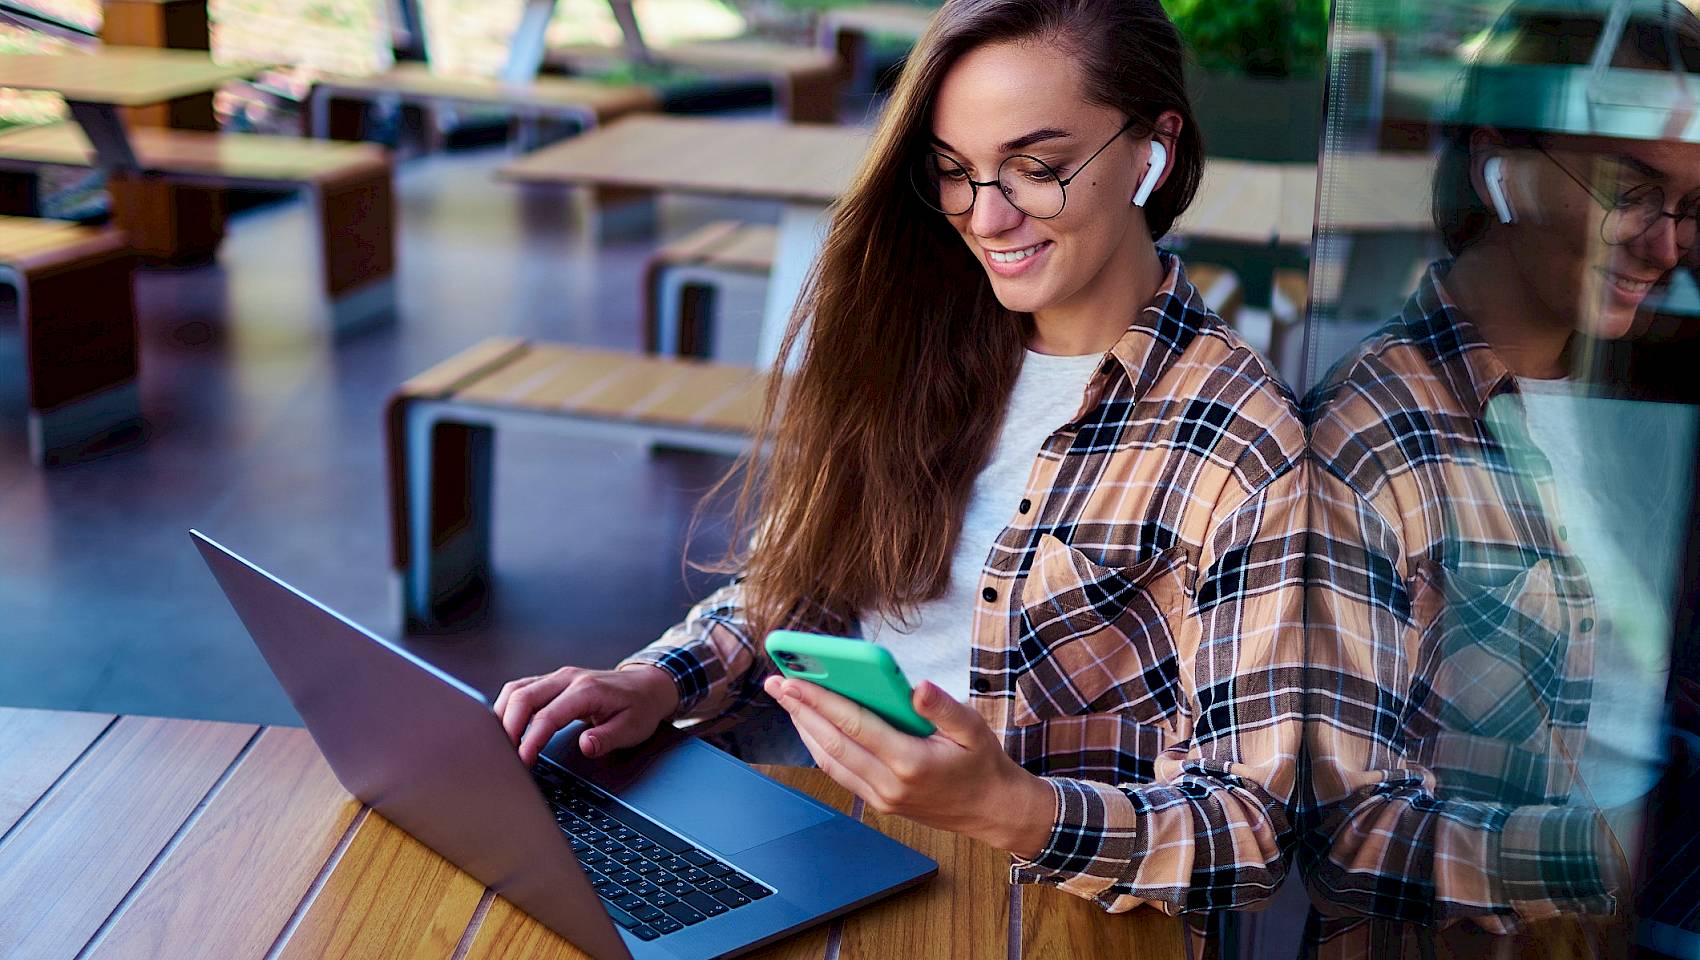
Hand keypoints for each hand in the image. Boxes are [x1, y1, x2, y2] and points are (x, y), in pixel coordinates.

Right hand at [494, 664, 679, 765]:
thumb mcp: (633, 728)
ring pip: (516, 690)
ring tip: (499, 743)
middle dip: (507, 728)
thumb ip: (607, 738)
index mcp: (587, 690)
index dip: (531, 740)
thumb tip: (585, 746)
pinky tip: (504, 726)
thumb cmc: (640, 707)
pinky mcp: (552, 682)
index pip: (548, 715)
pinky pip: (521, 689)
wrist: (647, 685)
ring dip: (502, 715)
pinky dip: (508, 707)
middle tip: (504, 756)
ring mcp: (558, 677)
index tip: (523, 761)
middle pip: (523, 697)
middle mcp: (568, 679)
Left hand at [764, 675, 1055, 857]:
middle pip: (833, 742)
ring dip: (804, 729)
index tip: (794, 680)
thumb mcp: (973, 728)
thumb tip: (916, 686)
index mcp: (911, 762)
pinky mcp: (879, 803)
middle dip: (800, 710)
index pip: (855, 726)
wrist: (992, 811)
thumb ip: (942, 707)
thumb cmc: (982, 763)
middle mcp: (890, 784)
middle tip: (775, 683)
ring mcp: (881, 797)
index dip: (821, 700)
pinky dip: (819, 747)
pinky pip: (840, 773)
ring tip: (787, 700)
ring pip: (830, 760)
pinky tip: (810, 726)